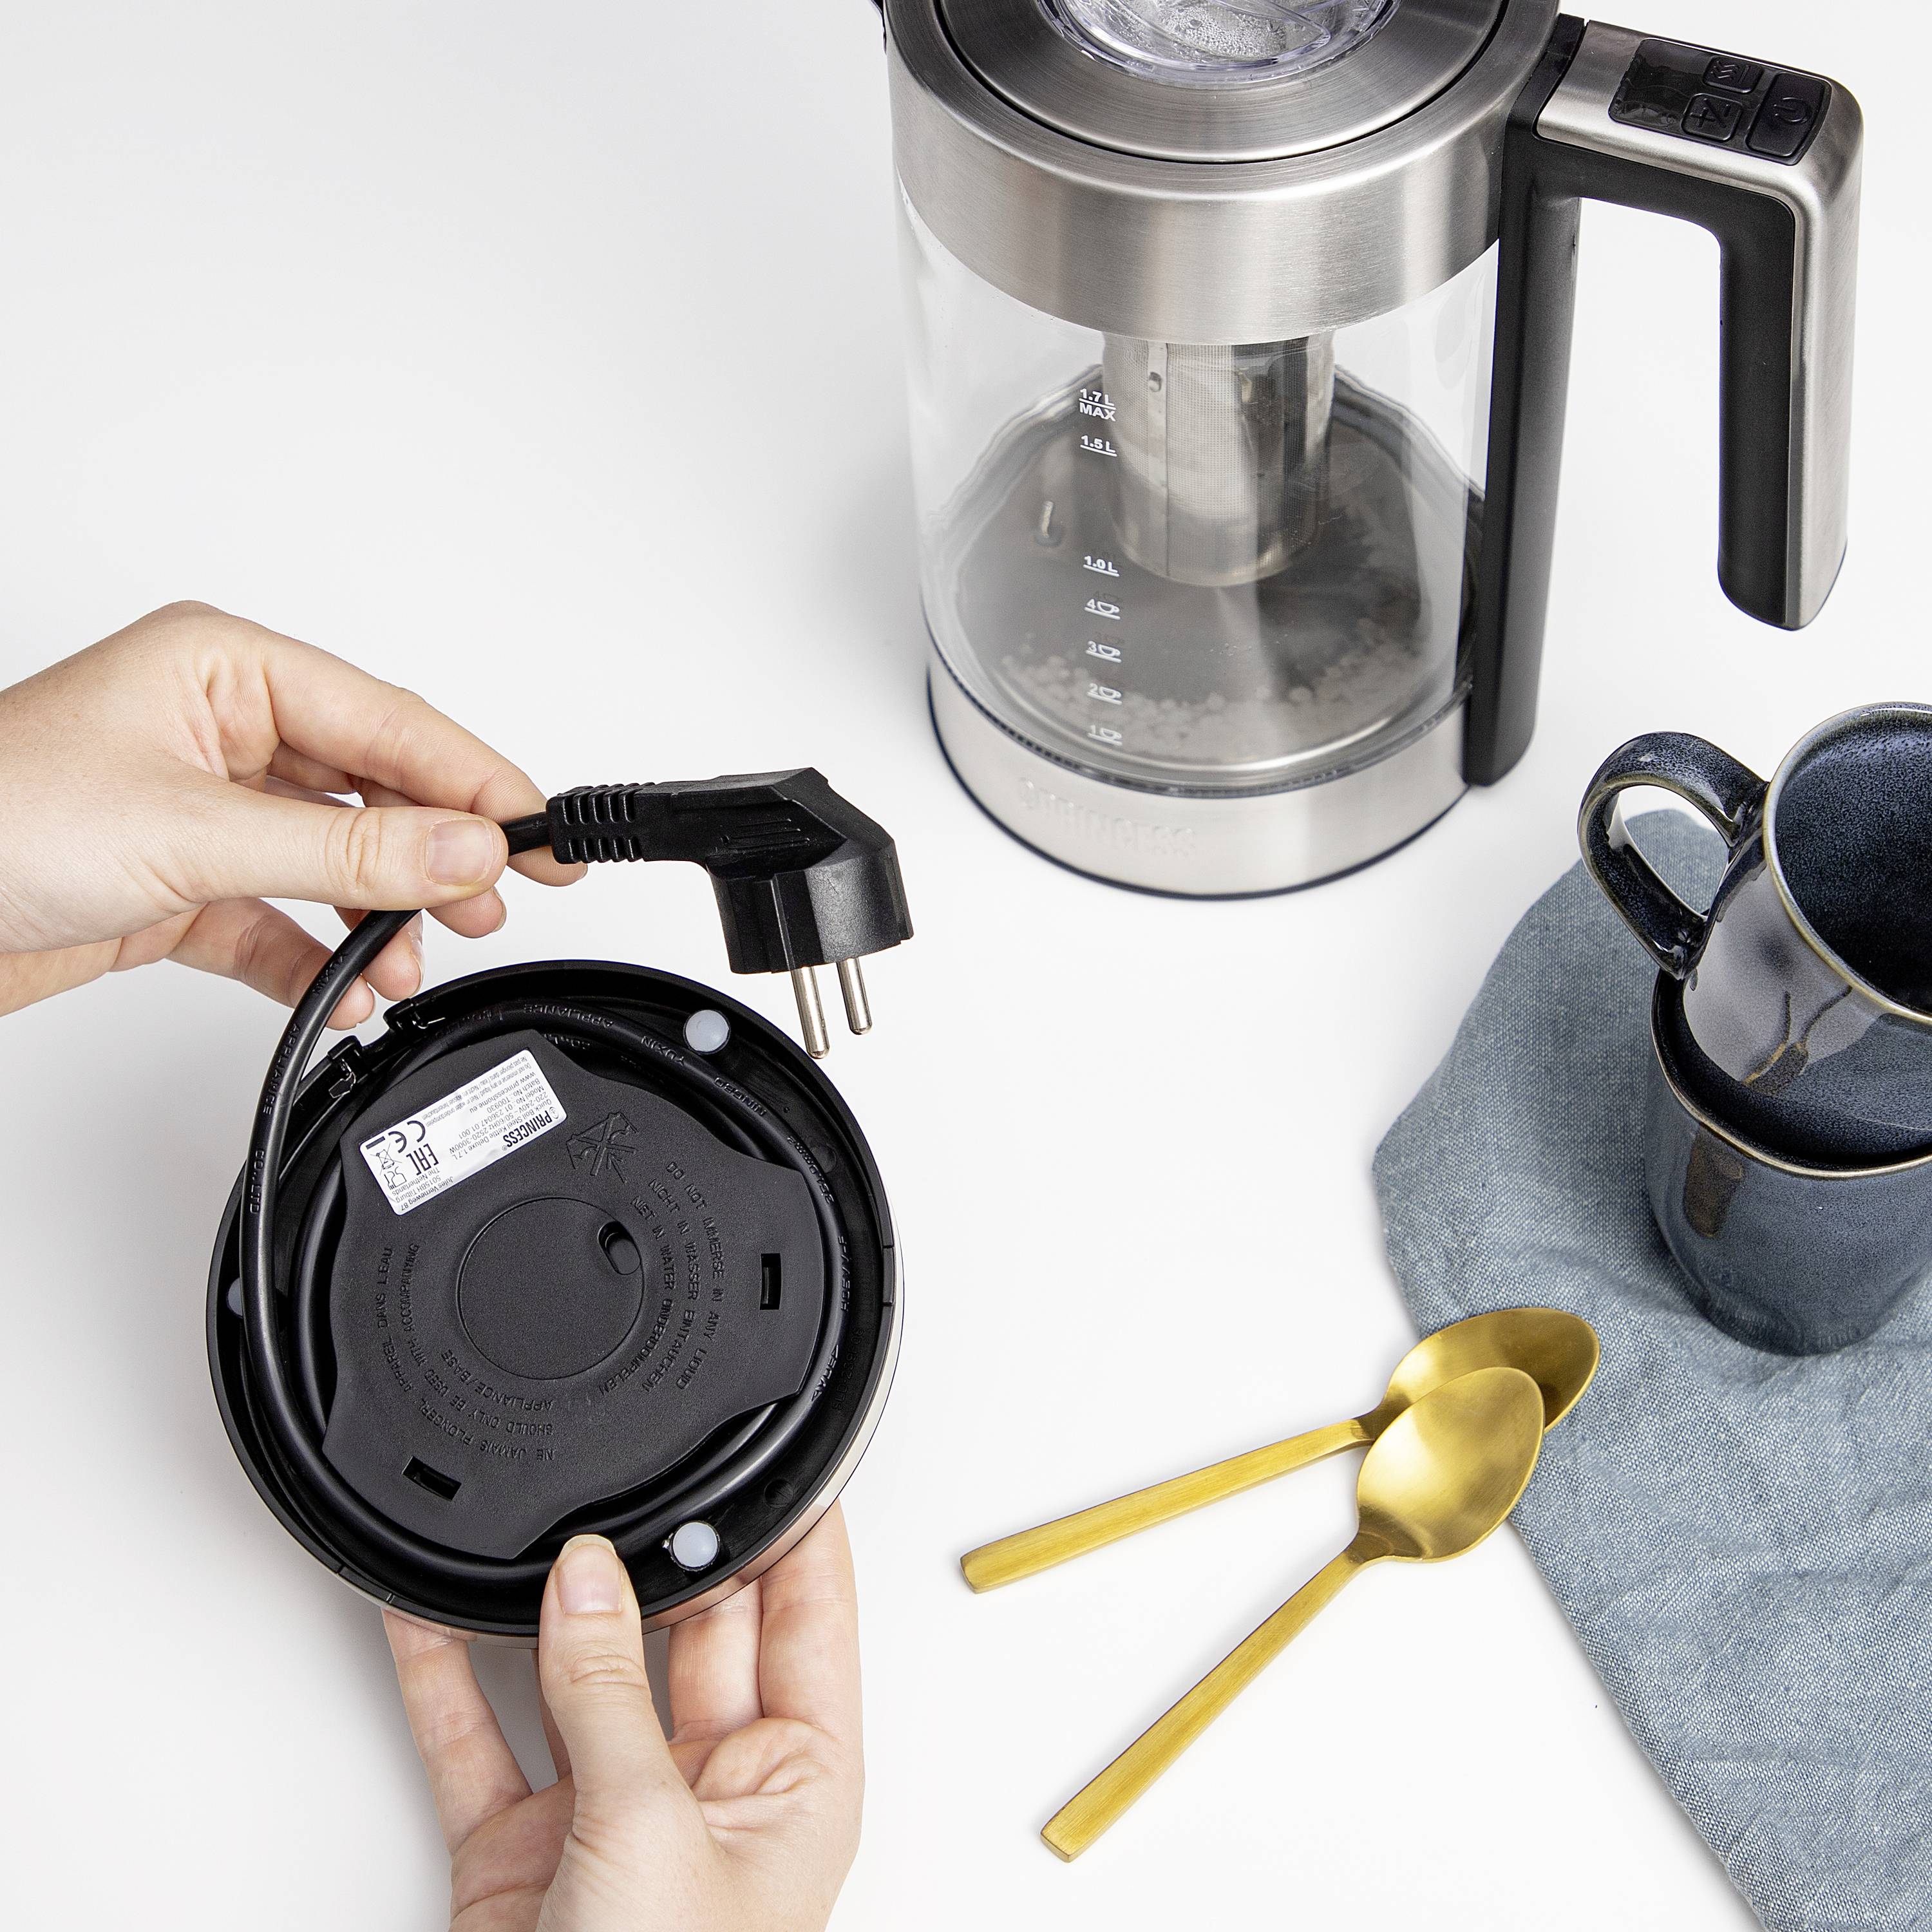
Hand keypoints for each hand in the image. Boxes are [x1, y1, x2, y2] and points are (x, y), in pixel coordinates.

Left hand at [0, 601, 579, 1025]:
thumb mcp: (192, 832)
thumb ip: (344, 852)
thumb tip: (463, 849)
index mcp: (224, 671)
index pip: (389, 723)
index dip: (478, 781)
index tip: (545, 833)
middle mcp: (220, 732)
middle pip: (373, 789)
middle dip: (437, 853)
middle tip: (499, 899)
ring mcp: (202, 810)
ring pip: (335, 860)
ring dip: (380, 916)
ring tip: (412, 956)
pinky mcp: (179, 884)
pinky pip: (282, 920)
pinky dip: (319, 958)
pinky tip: (347, 986)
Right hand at [385, 1509, 863, 1931]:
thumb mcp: (650, 1833)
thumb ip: (611, 1691)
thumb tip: (589, 1573)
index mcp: (797, 1782)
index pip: (810, 1619)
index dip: (800, 1532)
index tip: (785, 1450)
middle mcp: (711, 1790)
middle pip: (694, 1631)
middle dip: (660, 1554)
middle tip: (633, 1470)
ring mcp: (613, 1815)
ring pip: (581, 1673)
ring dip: (545, 1605)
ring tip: (527, 1518)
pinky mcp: (523, 1848)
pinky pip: (481, 1736)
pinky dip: (446, 1673)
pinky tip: (423, 1608)